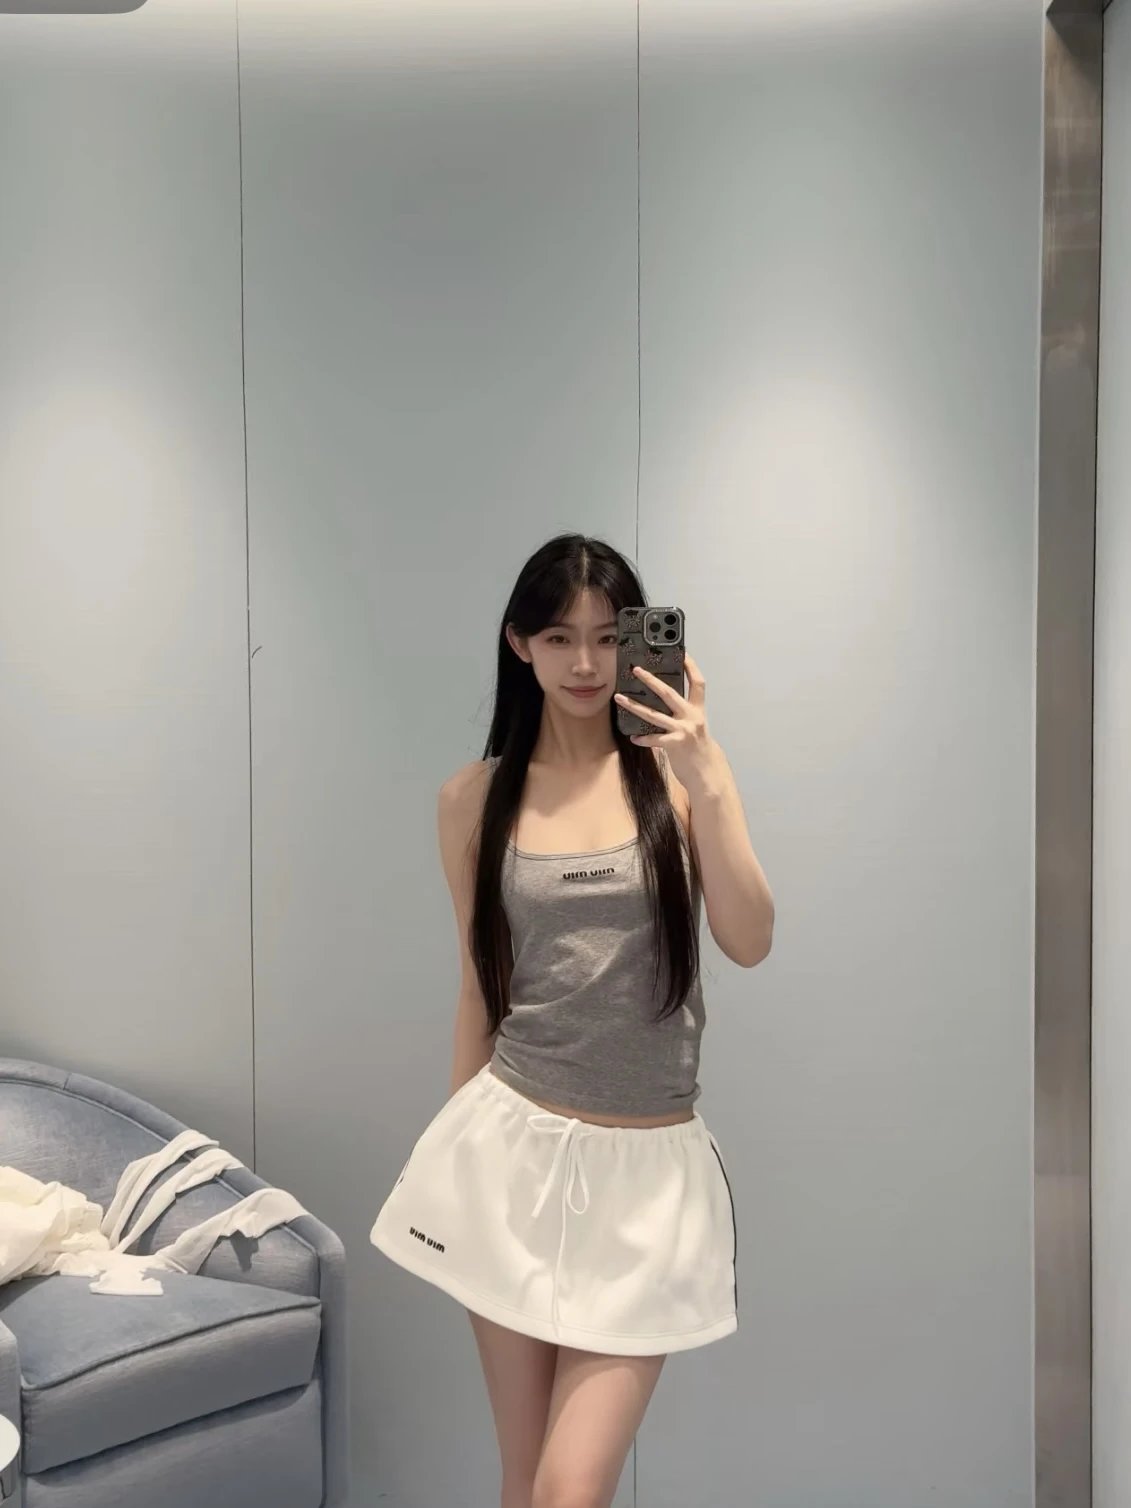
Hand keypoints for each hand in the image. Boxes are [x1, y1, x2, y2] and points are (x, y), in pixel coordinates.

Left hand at [613, 652, 719, 790]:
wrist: (707, 772)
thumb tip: (664, 700)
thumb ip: (683, 713)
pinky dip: (642, 738)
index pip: (697, 683)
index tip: (682, 653)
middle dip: (651, 680)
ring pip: (654, 715)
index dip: (691, 667)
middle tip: (636, 670)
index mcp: (697, 710)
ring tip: (619, 698)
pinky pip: (654, 739)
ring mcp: (683, 730)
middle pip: (669, 693)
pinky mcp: (675, 745)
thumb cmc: (698, 748)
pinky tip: (633, 738)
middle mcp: (691, 717)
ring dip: (634, 706)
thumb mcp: (696, 726)